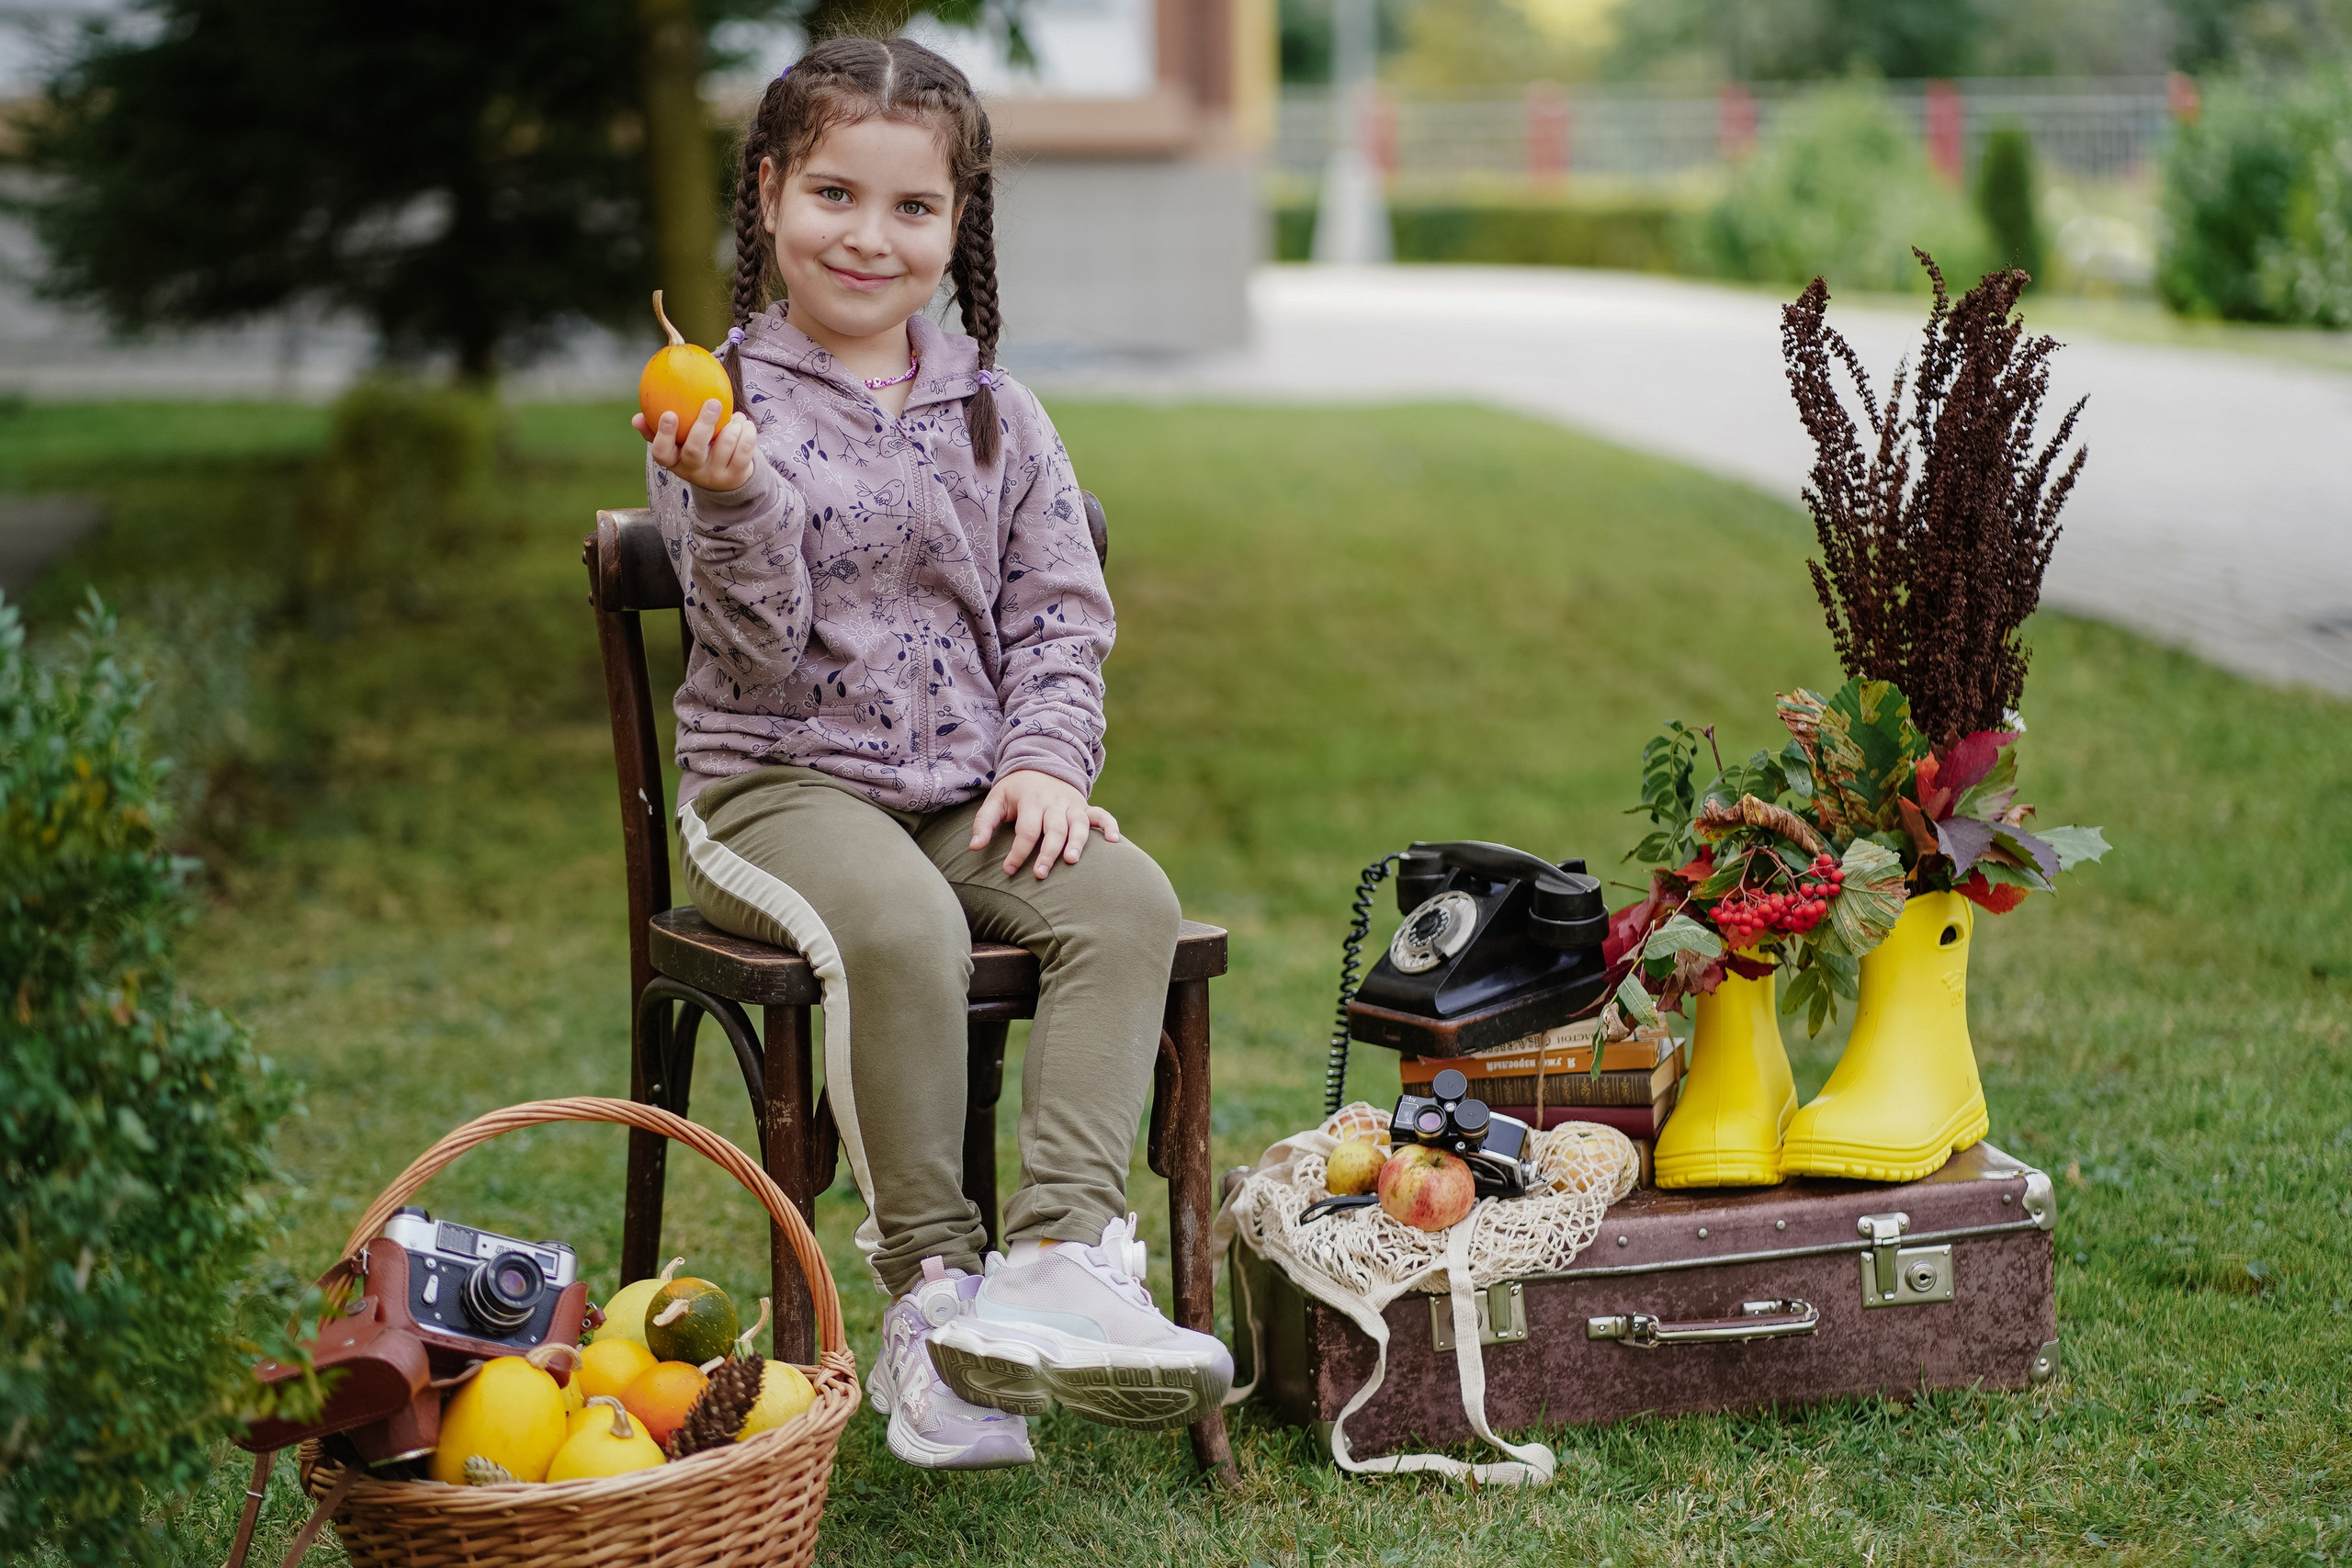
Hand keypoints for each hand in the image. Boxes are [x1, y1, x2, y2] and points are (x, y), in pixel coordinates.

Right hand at [635, 399, 757, 492]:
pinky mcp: (736, 476)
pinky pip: (744, 450)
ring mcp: (715, 476)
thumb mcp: (675, 444)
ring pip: (725, 447)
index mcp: (673, 462)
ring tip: (734, 415)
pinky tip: (744, 423)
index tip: (669, 414)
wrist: (725, 478)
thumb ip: (656, 430)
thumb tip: (636, 418)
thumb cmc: (693, 449)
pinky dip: (746, 433)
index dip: (664, 435)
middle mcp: (692, 471)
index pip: (661, 453)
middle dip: (704, 425)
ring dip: (732, 426)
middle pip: (694, 450)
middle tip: (713, 402)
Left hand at [969, 769, 1120, 879]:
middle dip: (1047, 852)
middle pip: (1054, 829)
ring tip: (1071, 861)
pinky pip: (1101, 815)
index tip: (1009, 870)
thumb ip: (984, 822)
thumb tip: (974, 847)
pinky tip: (1114, 842)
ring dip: (1077, 842)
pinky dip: (1109, 826)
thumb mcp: (995, 800)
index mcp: (1031, 800)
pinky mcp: (1085, 807)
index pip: (1026, 829)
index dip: (1018, 851)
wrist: (1041, 765)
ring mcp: (1072, 804)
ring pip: (1078, 824)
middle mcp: (1054, 802)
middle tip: (1040, 875)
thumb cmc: (1015, 791)